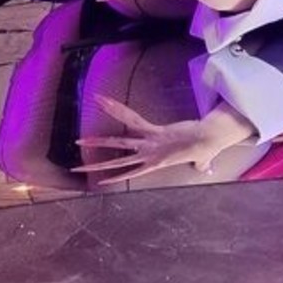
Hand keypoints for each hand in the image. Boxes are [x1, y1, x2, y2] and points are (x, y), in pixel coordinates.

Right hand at [72, 97, 223, 181]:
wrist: (207, 140)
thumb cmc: (204, 148)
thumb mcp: (199, 160)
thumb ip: (199, 165)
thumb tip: (205, 167)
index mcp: (155, 163)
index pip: (129, 172)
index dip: (114, 177)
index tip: (100, 181)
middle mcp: (148, 155)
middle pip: (117, 160)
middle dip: (95, 164)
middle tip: (76, 169)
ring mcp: (149, 143)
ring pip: (119, 141)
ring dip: (98, 139)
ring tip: (80, 140)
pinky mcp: (153, 130)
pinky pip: (131, 119)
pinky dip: (116, 109)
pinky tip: (103, 102)